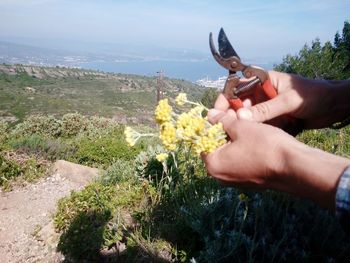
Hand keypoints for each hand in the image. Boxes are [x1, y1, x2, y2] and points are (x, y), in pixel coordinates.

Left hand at [202, 109, 294, 188]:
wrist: (295, 168)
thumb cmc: (265, 146)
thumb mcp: (242, 127)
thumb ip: (222, 121)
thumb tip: (209, 115)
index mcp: (213, 165)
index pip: (204, 139)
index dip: (212, 122)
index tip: (221, 110)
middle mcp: (220, 177)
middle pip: (216, 146)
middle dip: (224, 128)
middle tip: (235, 112)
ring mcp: (235, 180)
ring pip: (229, 152)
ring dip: (234, 136)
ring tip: (245, 121)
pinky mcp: (248, 180)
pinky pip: (240, 160)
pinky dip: (243, 148)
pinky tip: (253, 136)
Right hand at [215, 71, 349, 133]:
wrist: (335, 106)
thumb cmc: (314, 95)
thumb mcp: (289, 101)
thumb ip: (266, 109)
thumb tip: (240, 117)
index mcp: (263, 80)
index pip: (237, 87)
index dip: (225, 99)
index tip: (217, 113)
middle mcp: (262, 93)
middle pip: (239, 103)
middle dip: (231, 115)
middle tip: (225, 129)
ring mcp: (267, 106)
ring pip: (247, 116)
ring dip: (242, 125)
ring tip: (235, 136)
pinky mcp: (272, 118)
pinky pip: (258, 124)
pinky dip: (254, 131)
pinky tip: (250, 138)